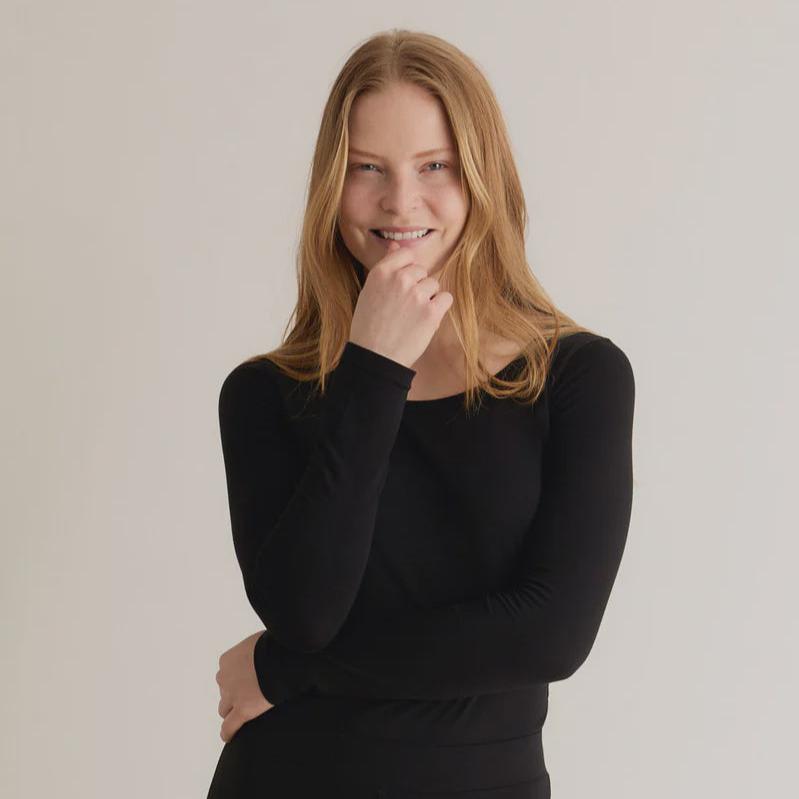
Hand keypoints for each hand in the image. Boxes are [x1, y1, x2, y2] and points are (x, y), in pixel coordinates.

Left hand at [216, 631, 273, 742]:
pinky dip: (229, 732)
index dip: (238, 679)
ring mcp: (233, 695)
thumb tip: (261, 653)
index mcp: (227, 660)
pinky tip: (231, 736)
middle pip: (224, 691)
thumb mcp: (259, 642)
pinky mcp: (243, 710)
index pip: (227, 673)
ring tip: (244, 714)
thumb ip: (253, 652)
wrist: (282, 658)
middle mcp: (225, 677)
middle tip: (251, 694)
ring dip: (233, 710)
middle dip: (234, 694)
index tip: (248, 681)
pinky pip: (229, 727)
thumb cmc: (276, 645)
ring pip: (225, 709)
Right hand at [349, 239, 453, 368]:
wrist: (375, 357)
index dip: (407, 270)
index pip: (406, 255)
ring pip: (434, 285)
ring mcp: (417, 295)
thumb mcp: (370, 292)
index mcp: (381, 273)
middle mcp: (400, 279)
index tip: (402, 287)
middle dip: (417, 286)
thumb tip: (396, 246)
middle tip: (404, 308)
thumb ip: (386, 268)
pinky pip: (446, 298)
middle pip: (422, 271)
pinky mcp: (431, 312)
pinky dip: (439, 309)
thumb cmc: (369, 326)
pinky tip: (425, 321)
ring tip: (412, 317)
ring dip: (428, 299)